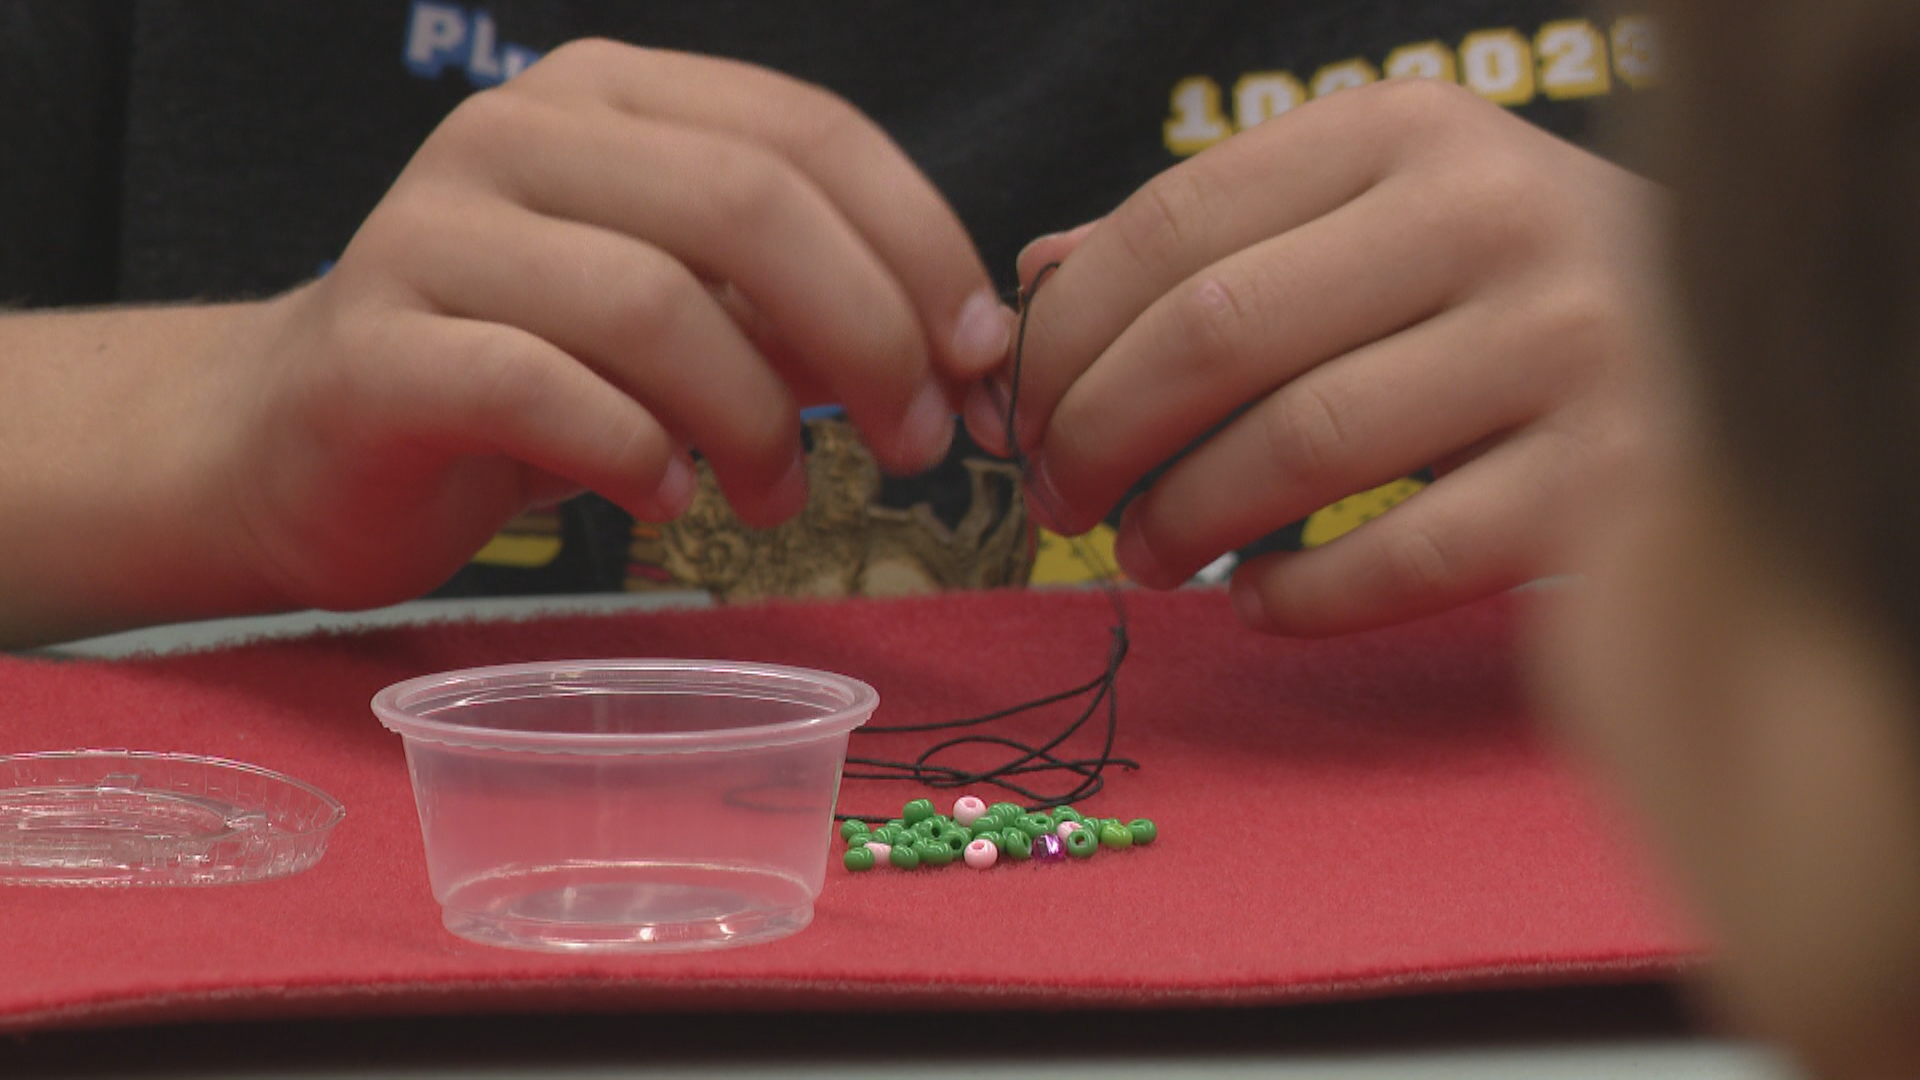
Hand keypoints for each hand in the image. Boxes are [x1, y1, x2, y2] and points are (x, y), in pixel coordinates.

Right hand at [214, 40, 1011, 611]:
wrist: (308, 437)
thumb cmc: (528, 373)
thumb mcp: (683, 318)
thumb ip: (797, 308)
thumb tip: (956, 350)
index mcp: (609, 96)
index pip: (805, 130)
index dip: (921, 242)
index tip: (980, 355)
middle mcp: (514, 135)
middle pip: (745, 205)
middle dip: (868, 333)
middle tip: (918, 440)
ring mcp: (430, 233)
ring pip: (651, 304)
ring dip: (757, 420)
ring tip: (780, 495)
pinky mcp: (375, 351)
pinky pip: (543, 391)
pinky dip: (639, 456)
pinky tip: (674, 499)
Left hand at [966, 78, 1665, 635]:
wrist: (1749, 333)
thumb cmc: (1508, 283)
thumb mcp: (1374, 211)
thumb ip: (1216, 237)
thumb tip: (1037, 281)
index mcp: (1408, 131)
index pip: (1172, 224)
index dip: (1064, 337)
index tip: (1022, 415)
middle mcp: (1492, 215)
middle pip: (1214, 334)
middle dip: (1096, 436)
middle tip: (1062, 500)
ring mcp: (1564, 344)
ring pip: (1296, 450)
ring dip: (1179, 524)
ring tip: (1147, 556)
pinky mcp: (1607, 481)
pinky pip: (1400, 559)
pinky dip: (1296, 598)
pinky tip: (1256, 602)